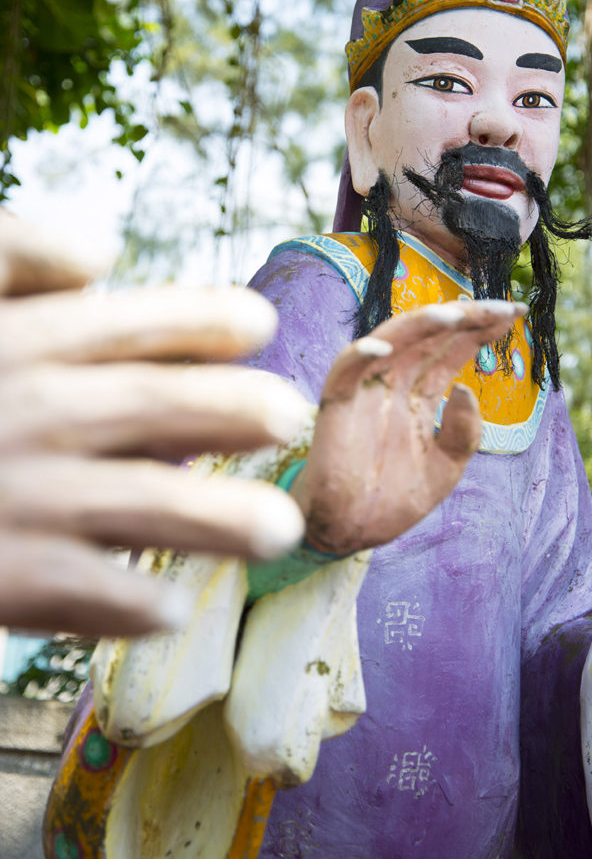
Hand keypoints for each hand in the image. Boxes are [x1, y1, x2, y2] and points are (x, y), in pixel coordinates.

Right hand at [0, 212, 306, 636]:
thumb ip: (10, 256)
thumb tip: (100, 257)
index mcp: (14, 343)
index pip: (125, 322)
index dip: (198, 320)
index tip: (256, 323)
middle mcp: (27, 413)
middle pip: (155, 406)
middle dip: (232, 410)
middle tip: (291, 416)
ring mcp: (15, 499)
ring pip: (141, 506)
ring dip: (217, 519)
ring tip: (280, 529)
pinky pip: (81, 593)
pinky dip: (130, 602)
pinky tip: (170, 608)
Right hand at [293, 299, 525, 553]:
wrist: (351, 534)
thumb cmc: (393, 499)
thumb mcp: (445, 470)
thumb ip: (463, 434)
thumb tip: (465, 389)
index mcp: (421, 396)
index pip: (453, 351)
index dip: (481, 330)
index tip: (515, 313)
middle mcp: (395, 384)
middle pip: (431, 338)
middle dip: (466, 318)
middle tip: (501, 307)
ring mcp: (366, 391)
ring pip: (392, 342)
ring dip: (420, 325)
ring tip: (455, 316)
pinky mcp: (337, 406)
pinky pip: (345, 372)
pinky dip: (359, 356)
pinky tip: (384, 349)